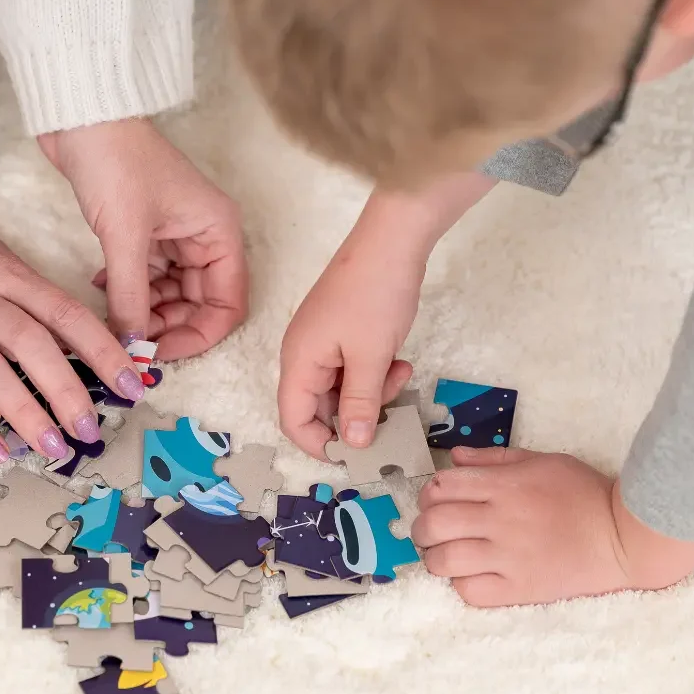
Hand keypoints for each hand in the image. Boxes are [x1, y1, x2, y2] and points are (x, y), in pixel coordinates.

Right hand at [0, 219, 143, 463]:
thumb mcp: (0, 262)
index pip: (66, 314)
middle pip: (31, 343)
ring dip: (25, 412)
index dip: (103, 350)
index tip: (132, 385)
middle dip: (67, 390)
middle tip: (90, 430)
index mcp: (9, 275)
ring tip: (53, 448)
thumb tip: (85, 349)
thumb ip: (37, 302)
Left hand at [38, 118, 246, 359]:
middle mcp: (204, 236)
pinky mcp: (145, 232)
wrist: (80, 115)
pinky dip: (128, 290)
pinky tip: (102, 287)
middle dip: (166, 326)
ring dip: (143, 310)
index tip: (159, 353)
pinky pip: (146, 278)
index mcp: (218, 232)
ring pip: (169, 295)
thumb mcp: (125, 236)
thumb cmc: (115, 161)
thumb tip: (131, 348)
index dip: (198, 336)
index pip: (227, 305)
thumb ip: (131, 298)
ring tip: (111, 313)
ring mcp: (175, 235)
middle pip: (198, 304)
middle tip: (129, 342)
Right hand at [277, 233, 417, 458]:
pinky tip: (399, 360)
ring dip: (371, 392)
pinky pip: (352, 367)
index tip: (356, 455)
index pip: (293, 419)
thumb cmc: (375, 296)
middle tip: (390, 410)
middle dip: (355, 415)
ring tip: (400, 374)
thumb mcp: (371, 357)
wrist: (392, 238)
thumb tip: (352, 443)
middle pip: (318, 406)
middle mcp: (303, 353)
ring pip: (341, 388)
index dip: (320, 444)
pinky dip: (374, 372)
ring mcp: (323, 340)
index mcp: (298, 361)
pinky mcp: (342, 330)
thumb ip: (360, 403)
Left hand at [411, 447, 693, 606]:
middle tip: (431, 531)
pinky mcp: (520, 589)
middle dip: (422, 527)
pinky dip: (461, 584)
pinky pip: (471, 592)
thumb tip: (453, 456)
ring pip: (444, 560)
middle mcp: (500, 520)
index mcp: (504, 485)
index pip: (441, 487)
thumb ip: (493, 458)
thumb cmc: (584, 493)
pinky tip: (470, 575)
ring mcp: (508, 557)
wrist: (623, 536)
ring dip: (434, 557)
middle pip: (434, 524)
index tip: (436, 500)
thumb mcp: (541, 460)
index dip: (429, 493)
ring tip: (444, 555)